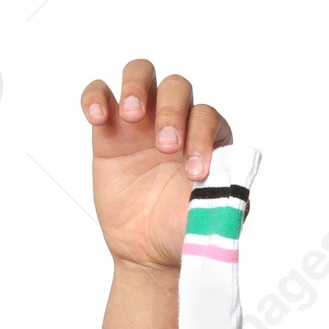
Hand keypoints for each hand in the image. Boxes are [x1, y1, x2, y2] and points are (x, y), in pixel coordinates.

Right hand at [81, 59, 232, 271]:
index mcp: (207, 141)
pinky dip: (96, 96)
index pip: (208, 117)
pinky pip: (100, 95)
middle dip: (172, 111)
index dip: (202, 136)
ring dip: (137, 86)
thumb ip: (226, 194)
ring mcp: (142, 124)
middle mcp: (177, 124)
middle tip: (165, 148)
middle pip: (177, 88)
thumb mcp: (213, 218)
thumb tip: (232, 173)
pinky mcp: (109, 132)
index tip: (194, 173)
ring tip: (132, 116)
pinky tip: (98, 117)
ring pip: (140, 75)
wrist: (150, 253)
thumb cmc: (184, 232)